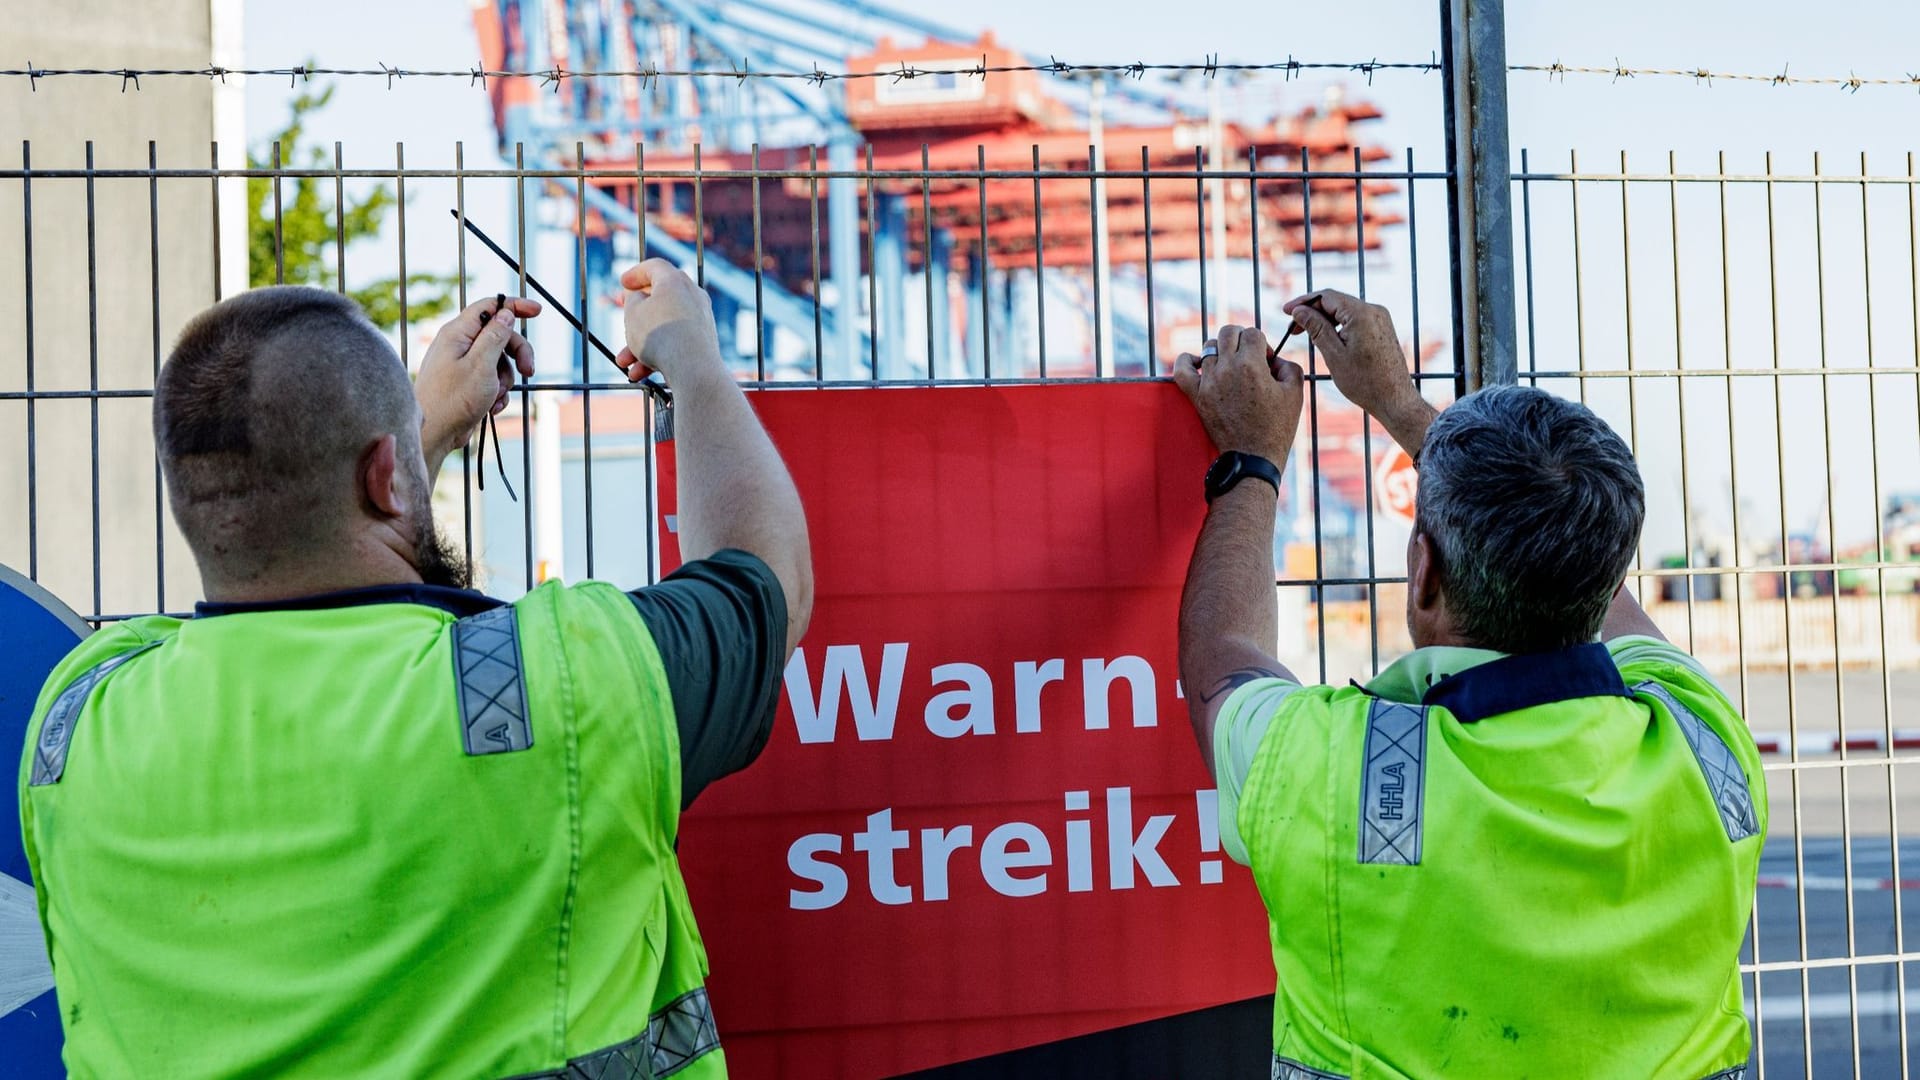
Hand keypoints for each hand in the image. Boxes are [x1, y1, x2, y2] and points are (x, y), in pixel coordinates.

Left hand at [416, 295, 539, 455]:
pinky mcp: (466, 382)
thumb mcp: (481, 365)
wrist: (433, 434)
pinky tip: (492, 406)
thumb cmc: (452, 400)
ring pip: (499, 360)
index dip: (514, 306)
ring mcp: (462, 363)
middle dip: (518, 353)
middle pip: (500, 335)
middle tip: (530, 370)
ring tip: (497, 396)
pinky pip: (492, 378)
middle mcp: (459, 344)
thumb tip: (506, 313)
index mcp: (458, 333)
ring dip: (506, 378)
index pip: (490, 306)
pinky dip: (498, 392)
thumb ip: (495, 336)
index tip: (537, 311)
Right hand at [615, 258, 724, 384]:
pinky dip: (657, 355)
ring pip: (664, 328)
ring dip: (641, 345)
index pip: (654, 267)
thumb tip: (639, 297)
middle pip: (659, 300)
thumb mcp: (633, 313)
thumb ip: (632, 300)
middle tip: (624, 318)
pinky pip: (676, 344)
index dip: (635, 273)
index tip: (623, 283)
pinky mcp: (705, 342)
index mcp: (675, 281)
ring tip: (623, 362)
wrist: (694, 369)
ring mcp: (701, 319)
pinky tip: (639, 373)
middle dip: (636, 317)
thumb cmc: (660, 336)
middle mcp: (693, 296)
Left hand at [1173, 324, 1304, 465]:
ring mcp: (1208, 382)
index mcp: (1251, 365)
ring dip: (1222, 350)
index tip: (1267, 361)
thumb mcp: (1295, 392)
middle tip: (1249, 357)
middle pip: (1228, 332)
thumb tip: (1274, 359)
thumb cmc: (1277, 427)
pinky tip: (1198, 363)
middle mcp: (1227, 369)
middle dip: (1242, 339)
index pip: (1253, 333)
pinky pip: (1181, 369)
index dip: (1262, 343)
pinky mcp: (1197, 396)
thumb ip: (1288, 365)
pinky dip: (1186, 361)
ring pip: (1209, 347)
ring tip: (1231, 365)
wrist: (1253, 457)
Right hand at [1281, 289, 1420, 424]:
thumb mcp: (1333, 354)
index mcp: (1361, 313)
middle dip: (1312, 311)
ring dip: (1324, 318)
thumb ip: (1316, 328)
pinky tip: (1326, 337)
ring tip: (1306, 333)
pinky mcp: (1382, 328)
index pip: (1326, 296)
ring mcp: (1380, 318)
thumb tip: (1299, 311)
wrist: (1394, 399)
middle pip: (1335, 301)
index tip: (1286, 311)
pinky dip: (1338, 324)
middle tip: (1292, 327)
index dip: (1303, 302)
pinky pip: (1355, 319)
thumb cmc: (1365, 382)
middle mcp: (1374, 310)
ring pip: (1344, 310)